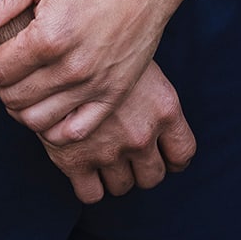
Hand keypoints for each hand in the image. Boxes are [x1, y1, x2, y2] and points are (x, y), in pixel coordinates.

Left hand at [0, 0, 178, 140]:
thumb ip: (1, 1)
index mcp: (50, 36)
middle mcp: (71, 68)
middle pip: (12, 98)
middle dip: (0, 81)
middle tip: (7, 61)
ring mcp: (94, 86)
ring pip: (37, 120)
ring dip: (20, 106)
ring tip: (24, 82)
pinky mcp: (113, 96)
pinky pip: (72, 133)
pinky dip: (52, 128)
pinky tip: (48, 105)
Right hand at [38, 61, 195, 204]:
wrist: (57, 46)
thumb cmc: (102, 45)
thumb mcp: (140, 62)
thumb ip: (152, 97)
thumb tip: (158, 117)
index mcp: (164, 108)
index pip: (183, 153)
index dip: (172, 157)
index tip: (161, 153)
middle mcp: (142, 134)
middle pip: (153, 176)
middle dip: (142, 168)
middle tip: (128, 153)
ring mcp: (109, 150)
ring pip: (123, 187)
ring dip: (116, 176)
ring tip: (104, 155)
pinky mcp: (75, 161)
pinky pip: (91, 194)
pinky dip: (90, 186)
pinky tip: (84, 166)